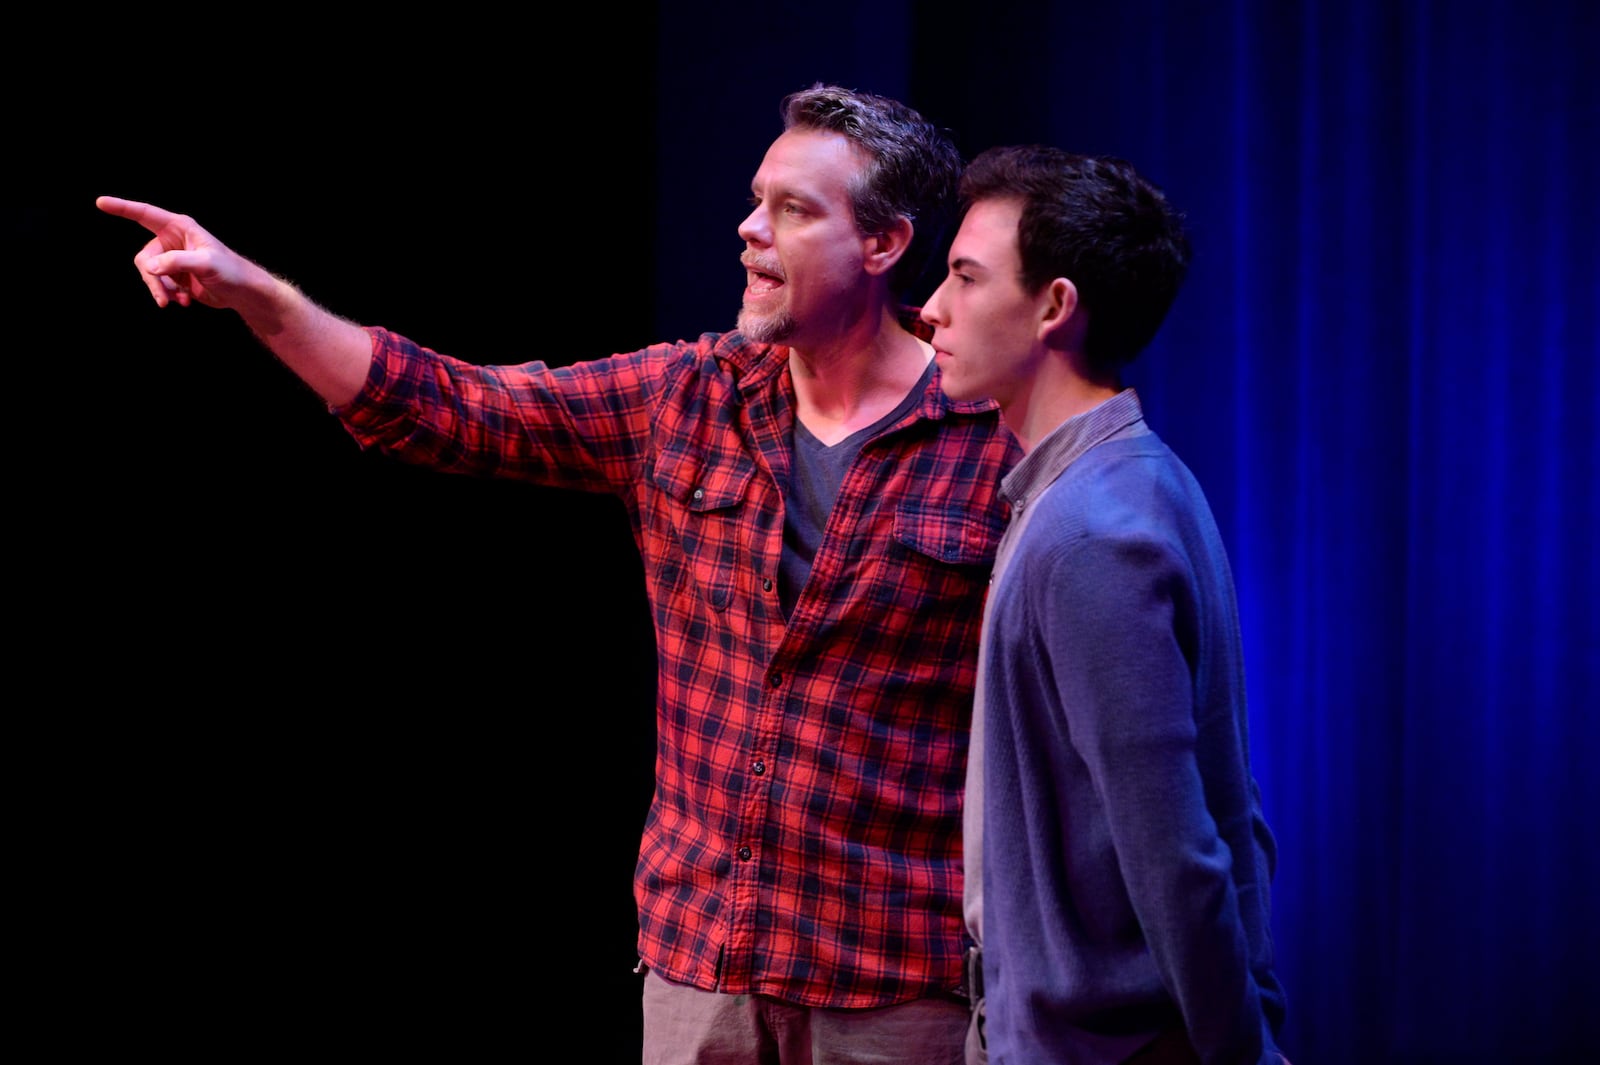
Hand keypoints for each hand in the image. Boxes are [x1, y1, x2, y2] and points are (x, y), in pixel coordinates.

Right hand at [96, 196, 269, 310]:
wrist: (243, 293)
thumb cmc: (231, 271)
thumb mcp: (206, 264)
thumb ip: (177, 262)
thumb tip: (150, 267)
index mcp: (179, 227)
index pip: (144, 214)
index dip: (122, 207)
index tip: (101, 202)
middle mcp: (172, 240)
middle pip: (144, 258)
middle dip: (152, 279)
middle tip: (163, 298)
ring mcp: (172, 259)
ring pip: (149, 274)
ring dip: (160, 290)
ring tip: (177, 302)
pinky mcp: (175, 276)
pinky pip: (159, 285)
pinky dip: (169, 295)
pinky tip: (185, 302)